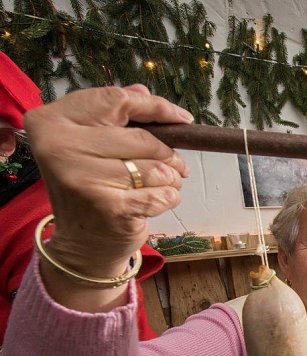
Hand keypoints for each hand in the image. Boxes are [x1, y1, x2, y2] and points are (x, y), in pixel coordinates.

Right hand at [25, 85, 192, 277]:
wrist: (81, 243)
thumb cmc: (92, 186)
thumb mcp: (90, 144)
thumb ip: (114, 115)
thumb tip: (142, 91)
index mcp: (52, 121)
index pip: (116, 100)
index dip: (156, 107)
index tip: (183, 118)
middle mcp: (60, 148)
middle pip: (144, 139)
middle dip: (169, 154)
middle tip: (176, 165)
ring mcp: (83, 179)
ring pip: (156, 168)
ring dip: (170, 178)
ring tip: (161, 184)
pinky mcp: (108, 208)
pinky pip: (160, 194)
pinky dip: (168, 197)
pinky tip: (155, 201)